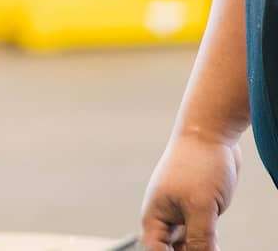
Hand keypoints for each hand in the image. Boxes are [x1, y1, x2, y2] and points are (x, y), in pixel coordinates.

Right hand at [140, 129, 238, 249]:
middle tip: (208, 250)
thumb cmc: (199, 164)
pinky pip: (201, 234)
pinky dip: (210, 243)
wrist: (210, 133)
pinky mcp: (199, 208)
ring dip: (200, 249)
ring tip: (214, 246)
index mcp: (155, 216)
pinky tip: (218, 245)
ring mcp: (182, 211)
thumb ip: (199, 238)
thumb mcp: (201, 207)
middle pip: (171, 250)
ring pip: (188, 244)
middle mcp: (166, 216)